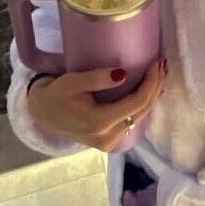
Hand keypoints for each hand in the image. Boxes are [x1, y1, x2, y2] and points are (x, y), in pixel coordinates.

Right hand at [28, 60, 165, 151]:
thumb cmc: (55, 95)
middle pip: (142, 110)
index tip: (157, 63)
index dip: (151, 82)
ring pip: (140, 117)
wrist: (41, 115)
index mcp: (99, 123)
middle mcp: (108, 137)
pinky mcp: (109, 141)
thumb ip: (98, 79)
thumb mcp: (72, 82)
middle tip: (162, 64)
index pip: (136, 103)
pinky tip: (149, 89)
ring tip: (159, 73)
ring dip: (152, 95)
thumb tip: (124, 73)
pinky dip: (142, 104)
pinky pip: (132, 121)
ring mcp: (109, 142)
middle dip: (156, 86)